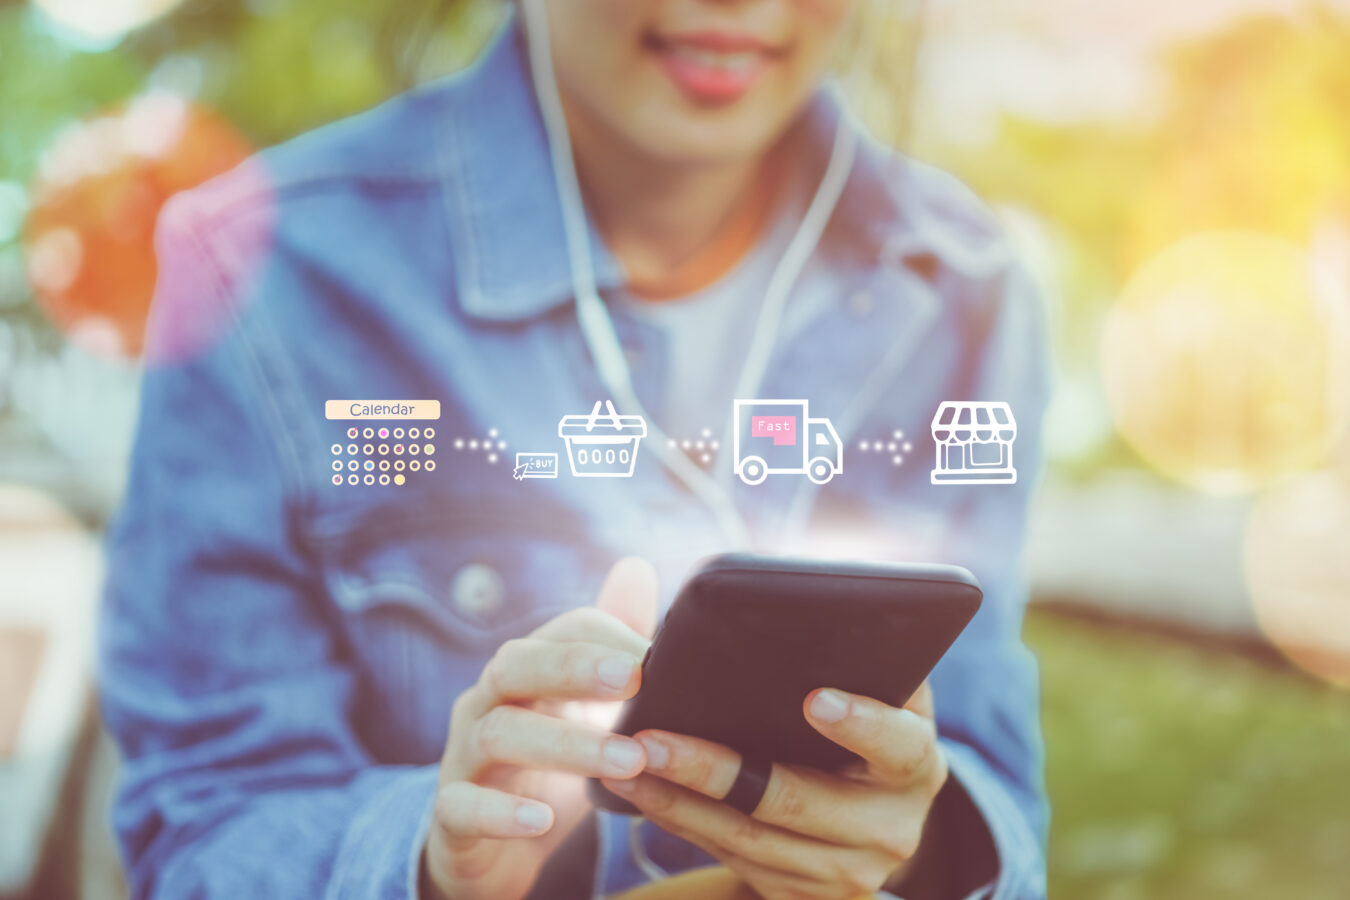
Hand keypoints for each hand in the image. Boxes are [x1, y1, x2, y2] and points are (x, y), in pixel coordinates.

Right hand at [422, 558, 658, 899]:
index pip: (563, 631)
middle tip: (636, 679)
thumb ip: (610, 644)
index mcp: (528, 671)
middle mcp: (488, 703)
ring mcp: (464, 758)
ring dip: (566, 745)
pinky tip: (541, 820)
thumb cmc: (546, 767)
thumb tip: (637, 566)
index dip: (609, 636)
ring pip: (499, 734)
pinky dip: (500, 812)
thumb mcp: (581, 706)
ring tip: (629, 761)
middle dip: (575, 666)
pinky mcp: (451, 818)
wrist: (489, 852)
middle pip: (516, 665)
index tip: (660, 654)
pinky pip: (463, 808)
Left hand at [603, 682, 946, 899]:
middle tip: (653, 739)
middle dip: (715, 771)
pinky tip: (642, 793)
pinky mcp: (804, 897)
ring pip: (749, 840)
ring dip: (678, 801)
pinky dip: (681, 824)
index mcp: (914, 766)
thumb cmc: (865, 731)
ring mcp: (845, 873)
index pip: (898, 744)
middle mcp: (889, 830)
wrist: (874, 819)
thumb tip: (803, 606)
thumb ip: (859, 659)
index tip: (815, 698)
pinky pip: (733, 861)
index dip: (861, 723)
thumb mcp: (882, 696)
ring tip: (627, 761)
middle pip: (793, 801)